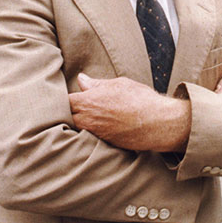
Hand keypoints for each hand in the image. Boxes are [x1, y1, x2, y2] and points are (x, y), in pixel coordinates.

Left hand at [69, 74, 189, 152]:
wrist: (158, 123)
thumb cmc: (140, 99)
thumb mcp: (118, 84)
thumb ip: (96, 84)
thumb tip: (81, 79)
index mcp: (88, 102)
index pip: (63, 101)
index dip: (63, 98)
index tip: (69, 95)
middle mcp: (87, 120)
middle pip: (65, 117)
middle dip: (67, 111)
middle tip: (75, 105)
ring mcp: (94, 134)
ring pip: (75, 129)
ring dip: (77, 122)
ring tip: (86, 115)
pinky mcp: (103, 143)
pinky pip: (88, 137)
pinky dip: (88, 131)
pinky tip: (98, 125)